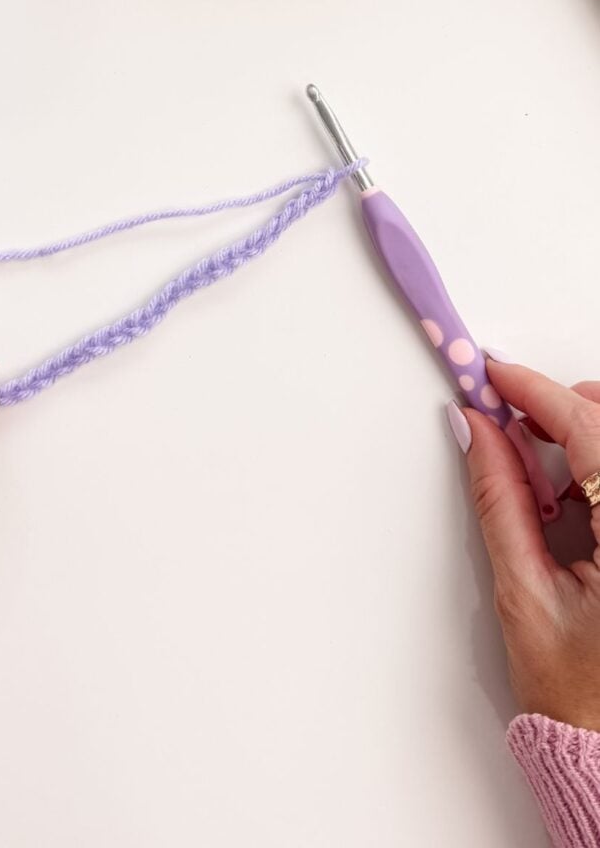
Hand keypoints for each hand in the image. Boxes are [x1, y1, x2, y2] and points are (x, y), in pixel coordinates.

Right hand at [455, 360, 599, 730]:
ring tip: (530, 443)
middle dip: (561, 405)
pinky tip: (568, 471)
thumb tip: (477, 432)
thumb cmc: (577, 692)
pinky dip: (597, 459)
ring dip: (583, 428)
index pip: (592, 436)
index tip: (496, 374)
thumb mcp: (524, 590)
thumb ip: (499, 500)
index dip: (538, 393)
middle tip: (504, 409)